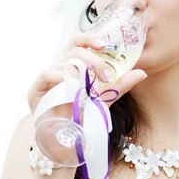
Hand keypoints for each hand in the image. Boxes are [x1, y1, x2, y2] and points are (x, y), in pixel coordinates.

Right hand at [27, 32, 146, 117]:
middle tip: (107, 76)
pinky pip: (47, 74)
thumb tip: (142, 72)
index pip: (78, 42)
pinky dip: (60, 77)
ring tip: (91, 87)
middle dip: (93, 60)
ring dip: (81, 72)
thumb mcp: (104, 98)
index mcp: (74, 65)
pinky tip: (71, 86)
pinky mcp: (36, 89)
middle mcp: (60, 67)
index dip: (89, 38)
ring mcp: (48, 77)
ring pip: (64, 62)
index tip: (104, 44)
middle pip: (75, 50)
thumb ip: (120, 84)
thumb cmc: (80, 114)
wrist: (62, 140)